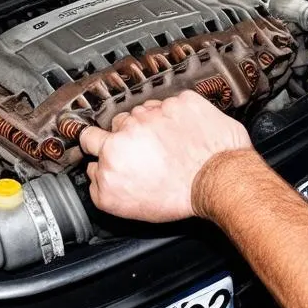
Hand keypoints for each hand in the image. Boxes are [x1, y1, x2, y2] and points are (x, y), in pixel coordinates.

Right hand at [80, 92, 251, 221]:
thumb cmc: (179, 196)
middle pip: (117, 123)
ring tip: (169, 144)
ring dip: (152, 124)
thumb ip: (101, 184)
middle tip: (145, 151)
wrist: (218, 179)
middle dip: (128, 135)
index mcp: (112, 152)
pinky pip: (172, 105)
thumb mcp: (124, 205)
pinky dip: (178, 116)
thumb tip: (96, 169)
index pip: (89, 138)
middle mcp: (130, 129)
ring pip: (145, 111)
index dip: (100, 145)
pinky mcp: (180, 102)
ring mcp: (156, 112)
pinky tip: (184, 133)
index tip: (110, 149)